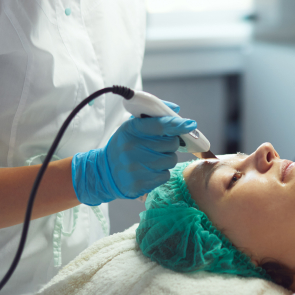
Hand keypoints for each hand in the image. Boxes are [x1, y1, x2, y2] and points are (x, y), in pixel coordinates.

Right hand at [70, 114, 196, 204]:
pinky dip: (161, 172)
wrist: (104, 172)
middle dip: (171, 142)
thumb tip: (176, 111)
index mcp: (131, 129)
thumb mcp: (132, 126)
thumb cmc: (124, 145)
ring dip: (167, 158)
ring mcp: (137, 167)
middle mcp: (133, 148)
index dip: (178, 124)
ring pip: (171, 160)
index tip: (190, 124)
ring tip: (152, 158)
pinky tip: (149, 170)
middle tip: (161, 144)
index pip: (161, 125)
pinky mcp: (141, 183)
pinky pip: (165, 175)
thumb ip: (154, 116)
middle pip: (171, 143)